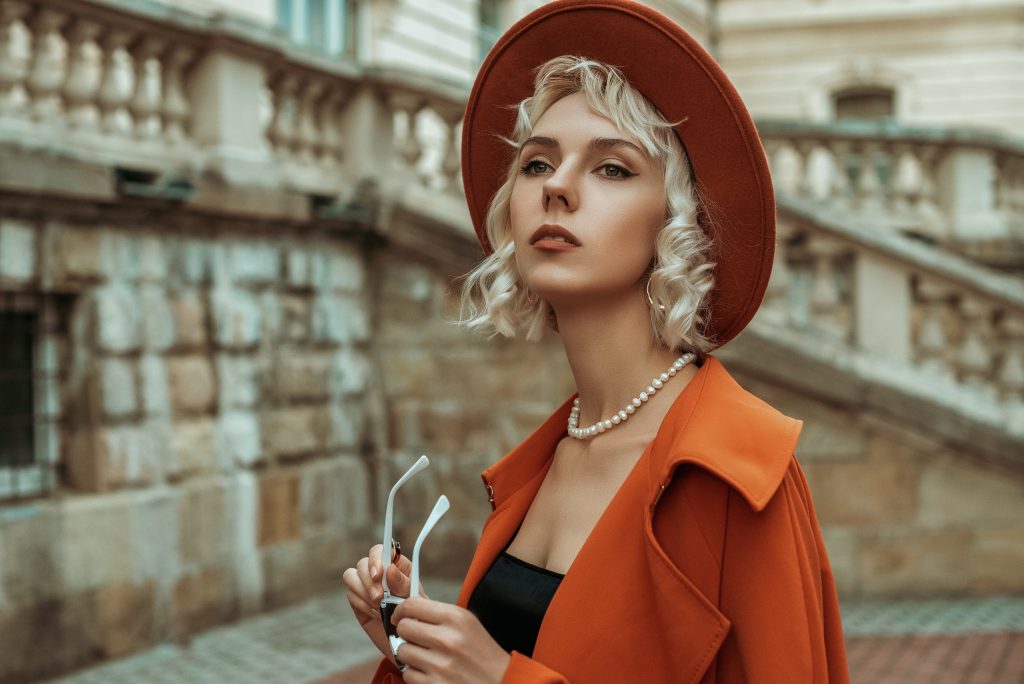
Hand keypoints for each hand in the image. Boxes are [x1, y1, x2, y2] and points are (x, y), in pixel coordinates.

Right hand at [342, 543, 430, 668]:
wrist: (408, 642)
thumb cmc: (417, 617)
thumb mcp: (416, 600)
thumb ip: (404, 584)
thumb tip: (389, 569)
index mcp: (397, 566)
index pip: (381, 550)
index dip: (376, 558)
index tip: (379, 574)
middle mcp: (380, 572)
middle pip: (362, 563)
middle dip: (368, 581)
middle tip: (380, 599)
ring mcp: (367, 586)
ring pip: (351, 576)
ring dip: (362, 591)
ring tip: (378, 607)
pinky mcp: (358, 600)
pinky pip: (351, 595)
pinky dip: (361, 604)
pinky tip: (375, 614)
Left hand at [391, 596, 510, 683]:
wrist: (501, 682)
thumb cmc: (481, 652)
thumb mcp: (467, 624)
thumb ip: (438, 615)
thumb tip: (405, 609)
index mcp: (456, 617)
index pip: (412, 604)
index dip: (401, 610)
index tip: (400, 615)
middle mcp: (447, 639)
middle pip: (404, 627)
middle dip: (406, 632)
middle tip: (416, 638)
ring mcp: (440, 665)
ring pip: (402, 651)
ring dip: (410, 655)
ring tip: (426, 657)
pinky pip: (407, 674)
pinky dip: (415, 674)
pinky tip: (430, 672)